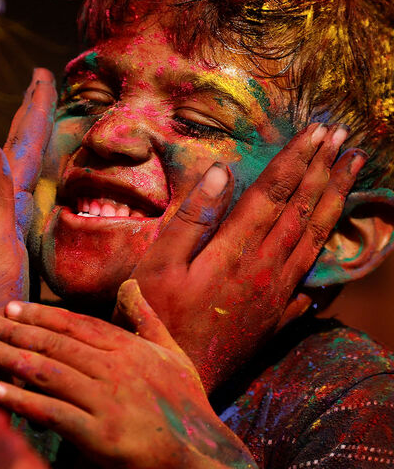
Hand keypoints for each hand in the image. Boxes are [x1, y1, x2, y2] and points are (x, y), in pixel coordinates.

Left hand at [0, 68, 55, 400]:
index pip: (19, 145)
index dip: (33, 111)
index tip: (43, 76)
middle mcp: (2, 209)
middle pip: (20, 150)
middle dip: (33, 116)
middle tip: (43, 83)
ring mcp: (10, 226)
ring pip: (26, 171)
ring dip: (35, 142)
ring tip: (42, 119)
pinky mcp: (20, 247)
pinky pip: (33, 199)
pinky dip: (40, 180)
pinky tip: (41, 180)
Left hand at [0, 282, 258, 468]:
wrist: (200, 455)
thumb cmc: (184, 403)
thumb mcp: (171, 354)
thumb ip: (146, 319)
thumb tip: (132, 285)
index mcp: (127, 348)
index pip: (75, 324)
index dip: (40, 314)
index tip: (12, 307)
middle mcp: (114, 368)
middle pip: (55, 344)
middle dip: (16, 330)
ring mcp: (106, 401)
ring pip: (49, 372)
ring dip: (11, 357)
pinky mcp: (99, 435)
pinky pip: (53, 412)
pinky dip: (23, 401)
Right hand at [129, 122, 366, 390]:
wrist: (174, 377)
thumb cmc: (155, 315)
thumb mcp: (158, 263)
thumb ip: (192, 217)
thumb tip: (220, 171)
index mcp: (235, 251)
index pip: (273, 194)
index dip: (296, 159)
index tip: (317, 130)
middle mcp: (265, 268)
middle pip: (301, 209)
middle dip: (324, 169)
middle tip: (344, 137)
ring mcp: (277, 294)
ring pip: (314, 237)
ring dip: (334, 199)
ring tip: (352, 171)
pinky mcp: (278, 315)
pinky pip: (314, 278)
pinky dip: (329, 253)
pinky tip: (338, 241)